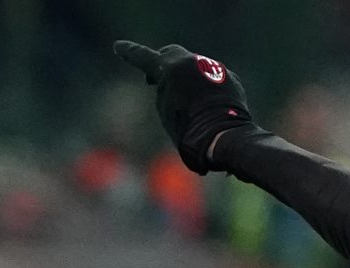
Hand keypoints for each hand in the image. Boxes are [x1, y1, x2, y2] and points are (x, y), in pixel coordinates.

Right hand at [113, 40, 255, 173]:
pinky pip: (212, 79)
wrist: (225, 138)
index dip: (130, 52)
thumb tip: (172, 84)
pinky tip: (208, 106)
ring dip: (187, 79)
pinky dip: (206, 88)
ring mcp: (214, 67)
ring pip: (194, 67)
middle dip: (162, 64)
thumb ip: (164, 92)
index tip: (118, 47)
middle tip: (153, 78)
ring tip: (186, 100)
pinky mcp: (230, 78)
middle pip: (172, 55)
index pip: (144, 57)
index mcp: (170, 69)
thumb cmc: (190, 132)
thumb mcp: (166, 113)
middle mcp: (192, 62)